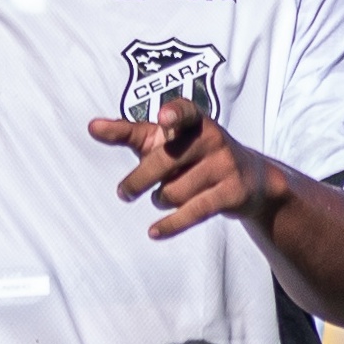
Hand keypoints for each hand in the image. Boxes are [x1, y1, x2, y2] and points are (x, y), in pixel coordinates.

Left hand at [88, 95, 270, 240]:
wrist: (252, 179)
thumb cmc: (193, 155)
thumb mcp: (164, 140)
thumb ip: (128, 132)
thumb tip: (91, 126)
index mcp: (194, 120)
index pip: (184, 112)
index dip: (174, 114)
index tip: (164, 119)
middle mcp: (212, 137)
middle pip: (164, 161)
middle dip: (139, 181)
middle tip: (125, 193)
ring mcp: (225, 165)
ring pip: (174, 191)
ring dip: (161, 200)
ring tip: (165, 197)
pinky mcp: (232, 192)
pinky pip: (194, 211)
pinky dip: (171, 225)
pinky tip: (153, 232)